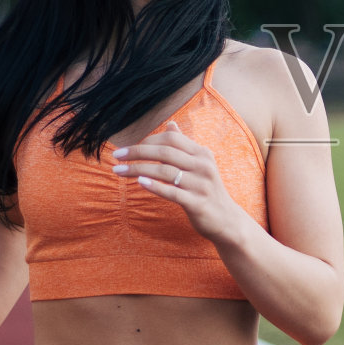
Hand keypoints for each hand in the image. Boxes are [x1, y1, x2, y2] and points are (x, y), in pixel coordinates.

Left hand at [112, 121, 250, 248]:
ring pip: (165, 171)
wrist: (227, 220)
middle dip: (137, 152)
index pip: (171, 138)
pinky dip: (155, 186)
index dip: (147, 140)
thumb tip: (171, 124)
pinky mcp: (197, 203)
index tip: (128, 148)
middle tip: (116, 156)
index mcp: (202, 153)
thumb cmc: (206, 190)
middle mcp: (203, 165)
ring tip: (119, 171)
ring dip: (138, 169)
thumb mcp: (199, 164)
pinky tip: (139, 182)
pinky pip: (172, 192)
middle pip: (165, 152)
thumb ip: (184, 146)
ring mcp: (201, 184)